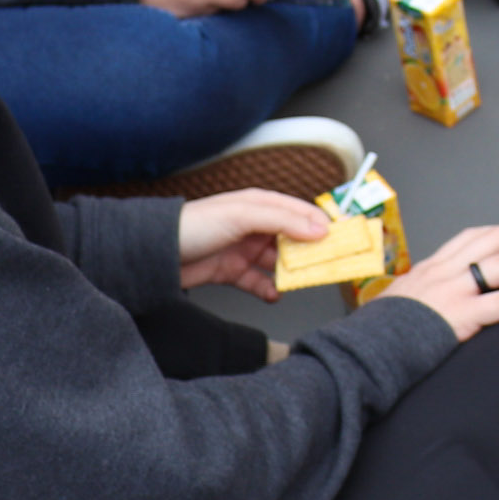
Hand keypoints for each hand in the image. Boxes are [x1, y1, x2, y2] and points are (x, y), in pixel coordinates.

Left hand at [178, 188, 328, 300]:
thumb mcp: (244, 215)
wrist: (155, 253)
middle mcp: (254, 226)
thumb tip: (319, 228)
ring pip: (277, 262)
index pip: (300, 212)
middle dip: (310, 252)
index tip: (343, 238)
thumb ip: (283, 220)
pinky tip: (275, 294)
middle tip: (328, 266)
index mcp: (260, 204)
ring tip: (302, 282)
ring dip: (290, 272)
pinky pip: (258, 282)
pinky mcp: (231, 272)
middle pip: (292, 239)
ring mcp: (243, 249)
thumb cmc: (194, 224)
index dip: (321, 224)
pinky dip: (268, 289)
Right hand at [383, 214, 498, 340]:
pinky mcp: (459, 316)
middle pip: (496, 239)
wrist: (359, 353)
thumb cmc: (378, 336)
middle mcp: (444, 271)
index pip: (473, 237)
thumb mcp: (401, 306)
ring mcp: (451, 291)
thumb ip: (425, 300)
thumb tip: (439, 306)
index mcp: (431, 268)